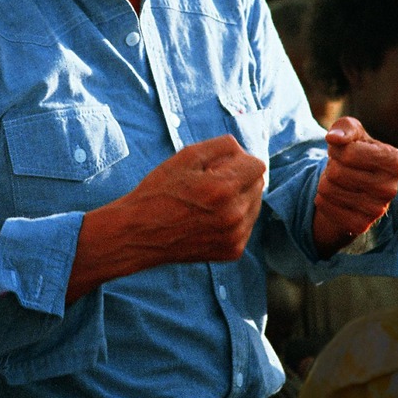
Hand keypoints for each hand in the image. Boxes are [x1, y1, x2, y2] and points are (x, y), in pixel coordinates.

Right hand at [67, 136, 265, 300]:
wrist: (139, 233)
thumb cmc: (159, 191)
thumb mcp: (186, 156)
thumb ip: (222, 146)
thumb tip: (245, 151)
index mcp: (223, 189)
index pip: (257, 165)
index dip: (239, 160)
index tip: (220, 166)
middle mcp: (234, 215)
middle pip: (258, 184)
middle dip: (240, 178)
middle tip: (210, 183)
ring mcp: (235, 237)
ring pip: (255, 205)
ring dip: (239, 198)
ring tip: (209, 202)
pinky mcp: (233, 251)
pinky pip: (247, 225)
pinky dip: (234, 219)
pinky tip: (210, 218)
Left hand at [311, 117, 397, 255]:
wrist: (353, 185)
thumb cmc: (354, 152)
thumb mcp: (351, 132)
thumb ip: (344, 128)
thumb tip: (334, 138)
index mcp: (393, 160)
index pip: (349, 153)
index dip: (337, 149)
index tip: (342, 151)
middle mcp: (390, 188)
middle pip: (337, 173)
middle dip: (331, 166)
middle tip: (340, 168)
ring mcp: (377, 210)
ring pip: (329, 189)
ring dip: (325, 182)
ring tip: (338, 182)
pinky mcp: (361, 225)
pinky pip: (325, 207)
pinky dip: (322, 199)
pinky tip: (336, 197)